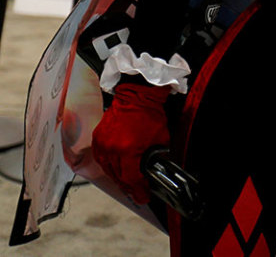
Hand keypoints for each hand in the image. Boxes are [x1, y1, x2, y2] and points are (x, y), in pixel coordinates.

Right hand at [92, 82, 170, 203]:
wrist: (136, 96)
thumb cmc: (150, 115)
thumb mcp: (159, 141)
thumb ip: (154, 159)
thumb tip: (152, 174)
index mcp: (129, 150)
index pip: (131, 178)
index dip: (138, 191)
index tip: (143, 197)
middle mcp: (112, 149)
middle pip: (119, 177)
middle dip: (129, 186)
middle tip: (137, 191)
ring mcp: (103, 144)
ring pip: (108, 170)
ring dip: (118, 178)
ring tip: (128, 182)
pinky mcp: (97, 139)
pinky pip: (101, 159)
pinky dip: (109, 166)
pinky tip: (117, 169)